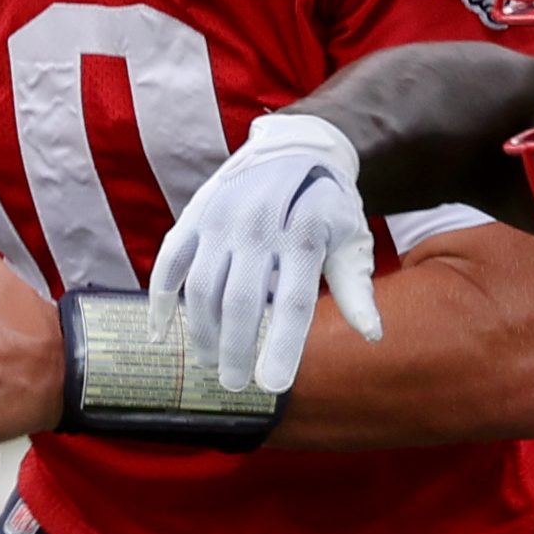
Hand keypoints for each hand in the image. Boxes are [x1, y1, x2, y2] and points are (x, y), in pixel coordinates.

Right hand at [149, 114, 384, 392]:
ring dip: (202, 333)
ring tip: (210, 362)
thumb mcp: (350, 239)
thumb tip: (373, 335)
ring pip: (202, 288)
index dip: (281, 348)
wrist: (297, 147)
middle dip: (235, 351)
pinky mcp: (195, 214)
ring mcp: (221, 219)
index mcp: (303, 236)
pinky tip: (161, 334)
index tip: (274, 386)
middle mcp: (259, 226)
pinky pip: (169, 263)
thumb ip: (355, 288)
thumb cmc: (327, 206)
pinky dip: (160, 301)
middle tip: (235, 384)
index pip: (292, 304)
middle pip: (241, 302)